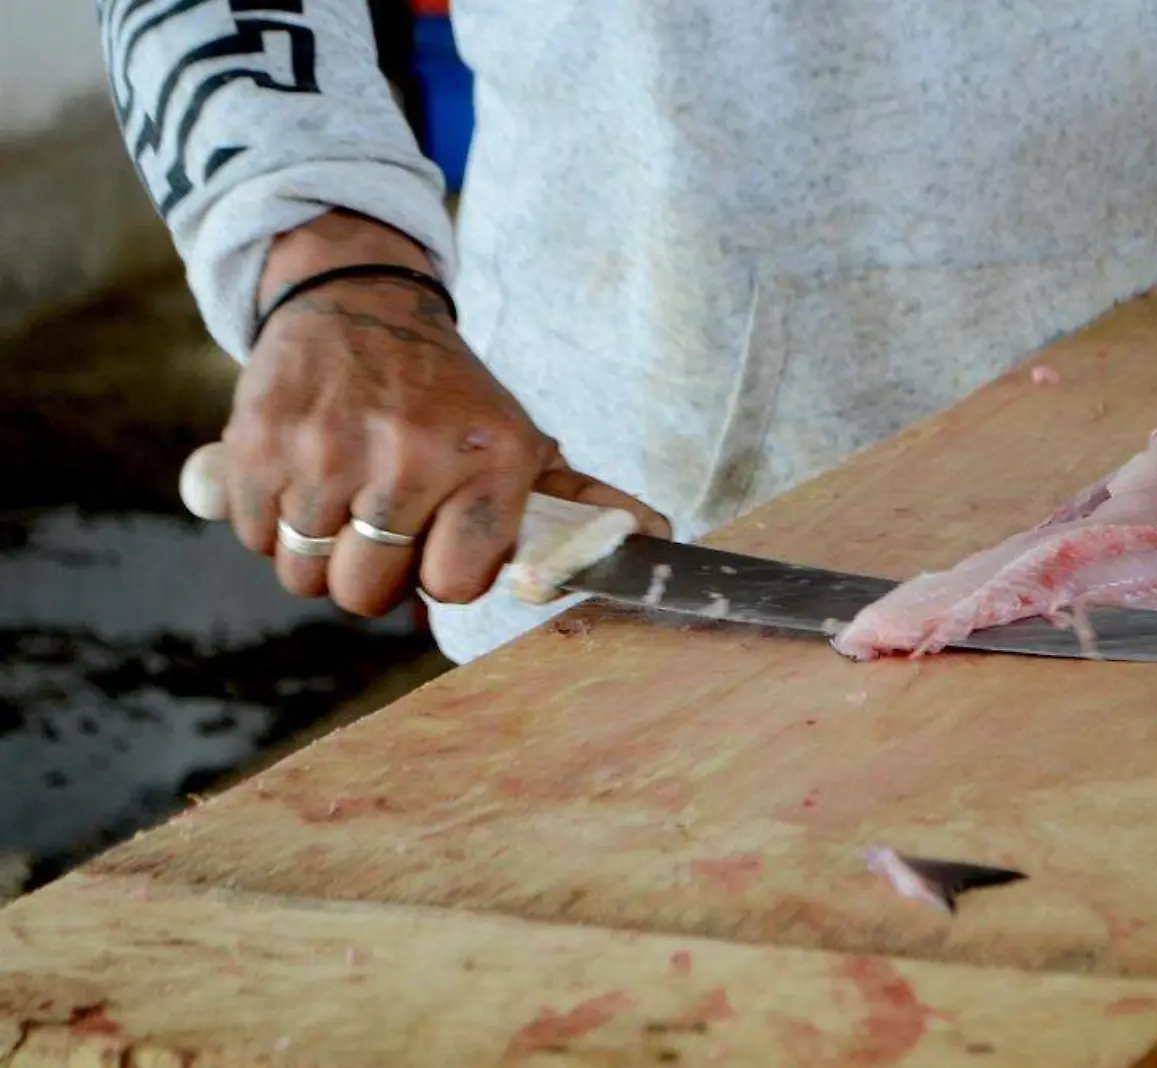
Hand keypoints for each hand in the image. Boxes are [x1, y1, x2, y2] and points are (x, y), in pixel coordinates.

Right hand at [225, 211, 669, 615]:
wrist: (355, 303)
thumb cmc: (448, 395)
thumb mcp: (520, 438)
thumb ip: (581, 502)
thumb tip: (660, 537)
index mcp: (485, 459)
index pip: (454, 584)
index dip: (446, 576)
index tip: (446, 547)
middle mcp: (404, 456)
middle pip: (365, 593)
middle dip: (376, 575)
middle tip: (389, 527)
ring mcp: (322, 452)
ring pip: (305, 576)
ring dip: (322, 554)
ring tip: (347, 502)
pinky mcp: (253, 446)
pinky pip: (254, 539)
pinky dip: (272, 524)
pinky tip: (305, 481)